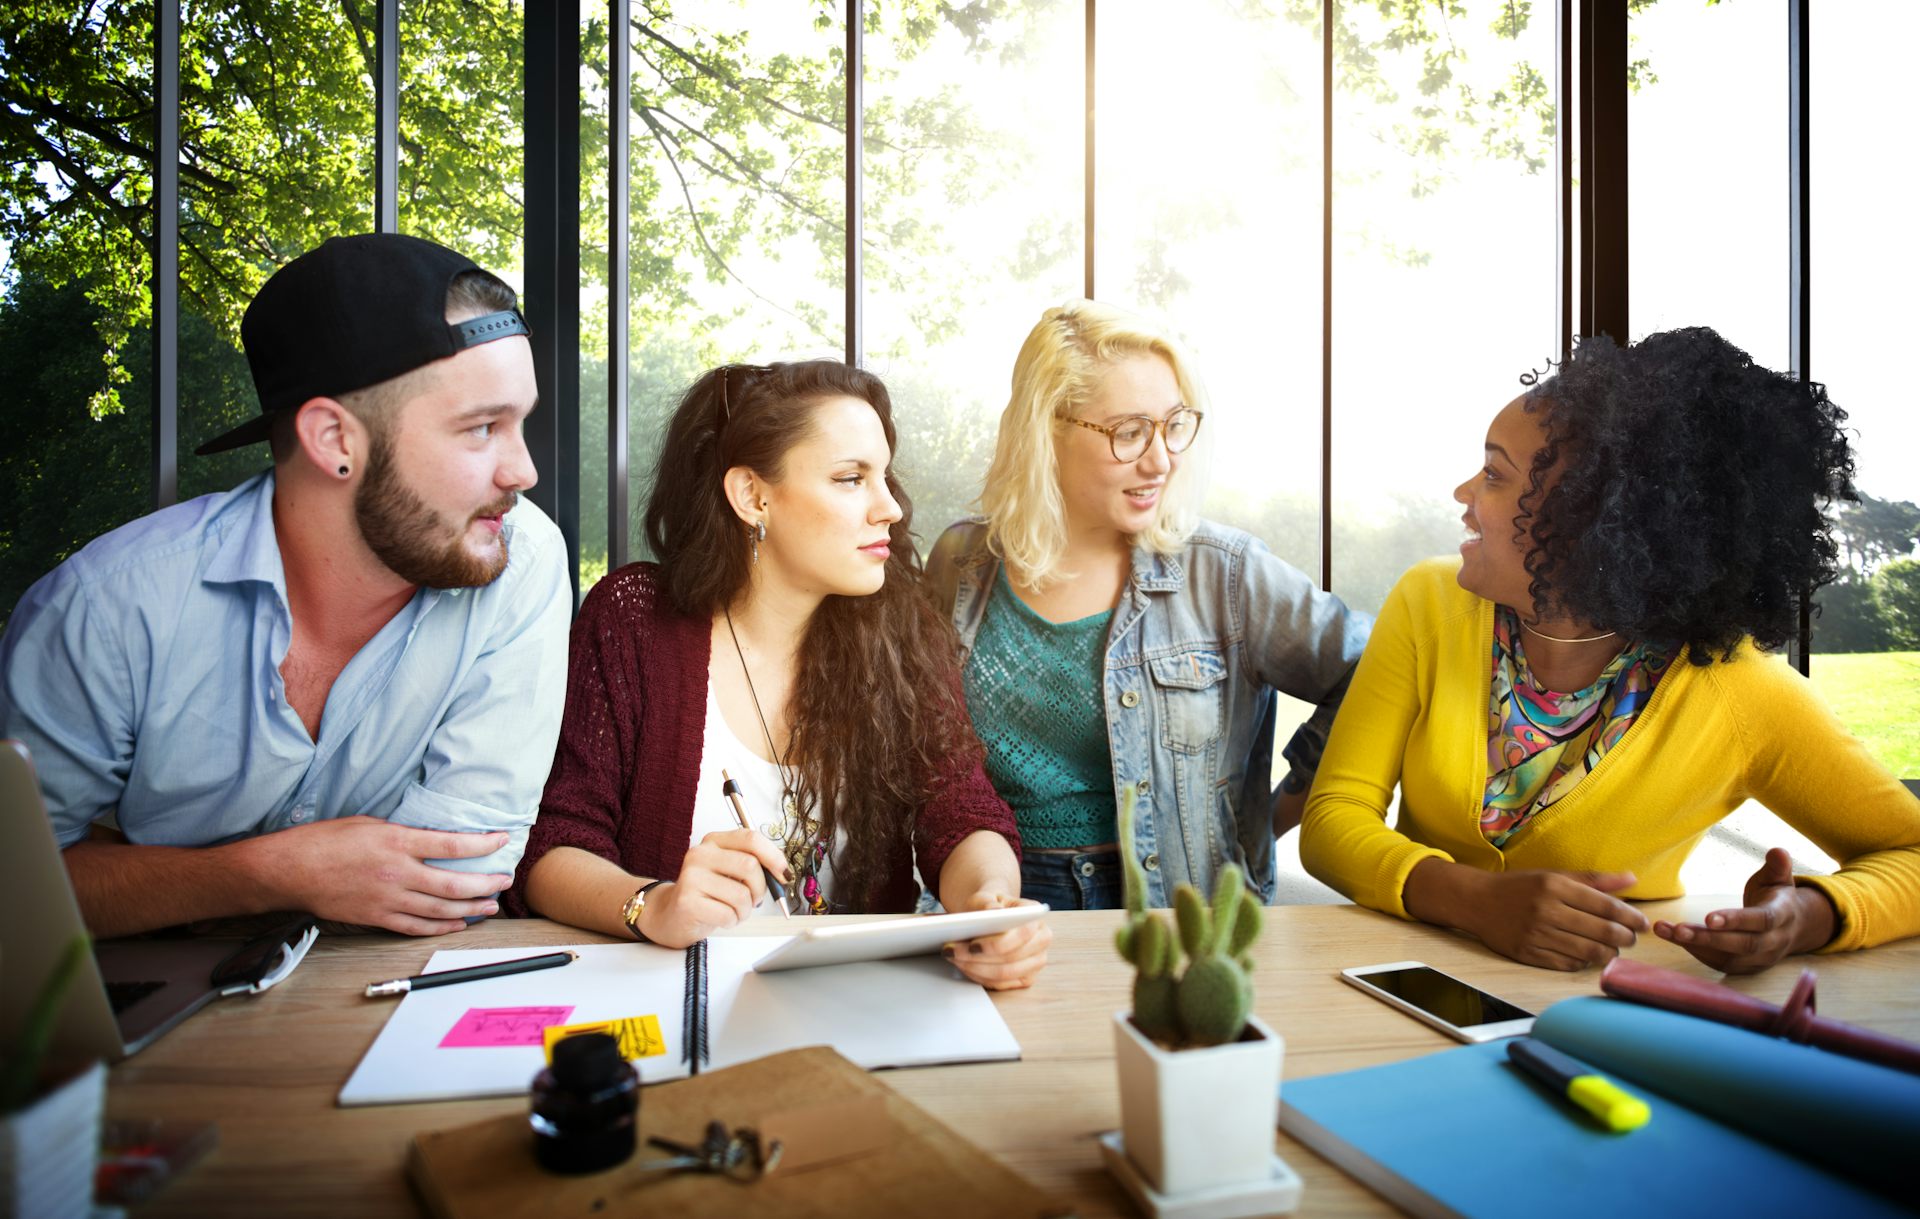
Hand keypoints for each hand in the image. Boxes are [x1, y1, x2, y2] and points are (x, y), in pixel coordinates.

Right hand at [239, 815, 511, 936]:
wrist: (289, 870)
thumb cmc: (324, 841)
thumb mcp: (369, 823)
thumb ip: (402, 833)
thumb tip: (429, 838)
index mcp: (396, 842)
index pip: (451, 844)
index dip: (482, 844)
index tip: (502, 840)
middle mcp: (397, 873)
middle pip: (454, 884)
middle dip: (486, 884)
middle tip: (504, 881)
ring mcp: (387, 899)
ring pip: (440, 910)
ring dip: (470, 910)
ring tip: (490, 906)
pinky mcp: (376, 917)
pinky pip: (416, 927)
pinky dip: (440, 927)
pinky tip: (457, 924)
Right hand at [639, 829, 791, 948]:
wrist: (670, 914)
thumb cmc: (706, 893)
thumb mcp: (729, 871)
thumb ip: (753, 865)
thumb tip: (782, 873)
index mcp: (714, 841)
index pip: (751, 838)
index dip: (774, 857)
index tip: (783, 874)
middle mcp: (700, 854)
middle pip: (750, 866)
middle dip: (760, 889)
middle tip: (753, 900)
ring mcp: (691, 877)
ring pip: (741, 894)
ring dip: (745, 910)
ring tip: (734, 911)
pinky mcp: (688, 901)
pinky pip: (727, 913)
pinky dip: (732, 921)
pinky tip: (721, 918)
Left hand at [942, 892, 1050, 990]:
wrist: (993, 916)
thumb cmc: (988, 906)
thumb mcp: (983, 897)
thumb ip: (987, 902)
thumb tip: (992, 911)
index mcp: (1035, 915)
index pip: (1022, 934)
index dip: (996, 943)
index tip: (971, 945)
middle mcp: (1042, 938)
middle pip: (1011, 958)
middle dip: (977, 958)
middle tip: (951, 952)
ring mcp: (1037, 961)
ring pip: (1004, 974)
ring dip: (975, 968)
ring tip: (954, 958)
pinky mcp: (1027, 977)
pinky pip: (1001, 984)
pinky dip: (979, 977)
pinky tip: (964, 966)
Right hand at [1410, 861, 1647, 970]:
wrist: (1476, 901)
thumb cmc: (1520, 886)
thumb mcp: (1554, 875)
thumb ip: (1593, 879)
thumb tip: (1631, 879)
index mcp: (1555, 886)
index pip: (1606, 906)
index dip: (1631, 917)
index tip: (1643, 923)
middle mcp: (1546, 909)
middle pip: (1602, 931)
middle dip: (1625, 938)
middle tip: (1630, 939)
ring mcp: (1536, 934)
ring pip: (1588, 951)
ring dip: (1608, 953)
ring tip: (1612, 949)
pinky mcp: (1527, 953)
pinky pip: (1567, 963)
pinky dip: (1583, 962)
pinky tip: (1586, 955)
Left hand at [1652, 847, 1834, 974]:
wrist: (1793, 926)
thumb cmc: (1776, 895)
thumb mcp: (1779, 878)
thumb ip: (1777, 866)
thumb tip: (1778, 851)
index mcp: (1783, 916)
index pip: (1761, 921)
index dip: (1736, 920)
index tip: (1708, 917)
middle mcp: (1774, 941)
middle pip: (1742, 944)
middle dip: (1709, 938)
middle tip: (1678, 929)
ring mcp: (1761, 958)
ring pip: (1727, 957)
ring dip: (1694, 946)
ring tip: (1665, 930)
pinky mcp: (1747, 967)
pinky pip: (1720, 964)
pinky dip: (1696, 952)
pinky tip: (1673, 936)